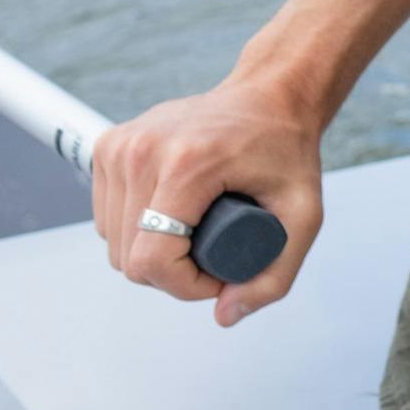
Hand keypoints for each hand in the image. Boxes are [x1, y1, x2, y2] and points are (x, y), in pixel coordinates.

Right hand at [91, 73, 328, 326]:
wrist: (269, 94)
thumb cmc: (288, 152)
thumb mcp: (303, 216)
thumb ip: (274, 277)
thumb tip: (224, 315)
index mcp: (186, 164)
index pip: (151, 260)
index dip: (184, 287)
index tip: (219, 275)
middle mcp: (143, 151)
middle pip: (129, 258)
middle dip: (170, 275)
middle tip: (212, 256)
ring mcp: (120, 145)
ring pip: (113, 241)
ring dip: (149, 254)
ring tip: (194, 236)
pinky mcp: (109, 145)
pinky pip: (106, 216)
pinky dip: (133, 230)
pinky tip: (169, 218)